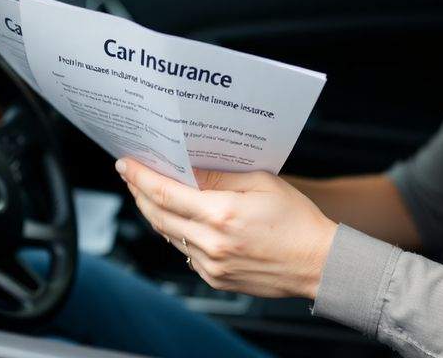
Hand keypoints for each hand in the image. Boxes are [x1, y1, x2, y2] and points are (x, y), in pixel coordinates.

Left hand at [117, 158, 336, 298]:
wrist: (318, 263)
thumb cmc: (296, 220)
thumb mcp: (261, 183)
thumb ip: (219, 176)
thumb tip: (188, 168)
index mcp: (221, 214)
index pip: (164, 193)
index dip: (140, 177)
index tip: (125, 165)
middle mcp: (211, 243)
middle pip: (157, 215)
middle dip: (139, 193)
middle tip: (132, 176)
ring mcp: (211, 264)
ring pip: (168, 235)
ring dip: (155, 213)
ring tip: (151, 193)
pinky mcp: (215, 278)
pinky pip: (184, 252)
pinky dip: (176, 233)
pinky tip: (179, 219)